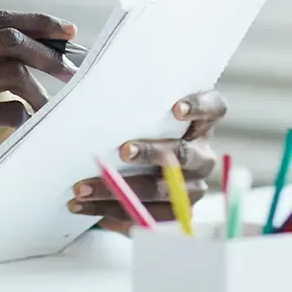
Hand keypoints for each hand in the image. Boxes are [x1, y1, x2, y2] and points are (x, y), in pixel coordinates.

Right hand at [0, 11, 76, 197]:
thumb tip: (45, 41)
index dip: (36, 22)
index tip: (68, 32)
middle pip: (6, 39)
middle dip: (47, 52)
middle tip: (71, 69)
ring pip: (12, 73)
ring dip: (39, 91)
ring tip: (45, 107)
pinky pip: (10, 111)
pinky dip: (26, 117)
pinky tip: (24, 125)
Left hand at [68, 90, 225, 231]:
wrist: (145, 163)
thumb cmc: (139, 126)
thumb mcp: (140, 108)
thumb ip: (127, 96)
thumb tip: (78, 73)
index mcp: (201, 123)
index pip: (213, 108)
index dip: (199, 108)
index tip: (177, 109)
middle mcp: (202, 155)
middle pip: (183, 154)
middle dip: (151, 153)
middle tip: (123, 151)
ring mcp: (193, 187)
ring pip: (162, 191)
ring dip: (120, 191)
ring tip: (82, 189)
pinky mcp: (177, 213)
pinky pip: (149, 218)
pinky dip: (115, 214)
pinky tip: (88, 209)